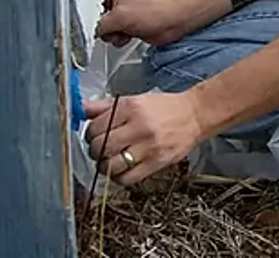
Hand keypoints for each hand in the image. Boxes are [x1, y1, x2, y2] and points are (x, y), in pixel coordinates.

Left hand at [83, 92, 202, 185]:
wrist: (195, 115)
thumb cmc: (165, 108)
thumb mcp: (135, 100)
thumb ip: (106, 106)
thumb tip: (82, 110)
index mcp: (131, 108)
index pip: (95, 127)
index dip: (90, 134)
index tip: (94, 136)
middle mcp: (139, 126)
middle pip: (101, 146)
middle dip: (94, 151)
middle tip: (100, 150)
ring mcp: (149, 146)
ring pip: (111, 165)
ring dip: (104, 166)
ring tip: (109, 161)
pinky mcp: (157, 162)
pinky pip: (128, 178)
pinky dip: (119, 177)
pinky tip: (122, 170)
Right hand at [96, 0, 185, 46]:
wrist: (174, 21)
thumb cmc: (155, 11)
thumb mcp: (118, 17)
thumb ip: (101, 24)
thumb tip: (95, 31)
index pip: (94, 2)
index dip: (91, 15)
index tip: (92, 25)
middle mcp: (121, 0)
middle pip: (100, 17)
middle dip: (105, 26)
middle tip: (112, 28)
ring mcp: (128, 13)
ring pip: (110, 28)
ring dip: (113, 34)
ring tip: (122, 33)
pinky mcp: (134, 25)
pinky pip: (119, 33)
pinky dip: (121, 38)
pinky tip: (127, 37)